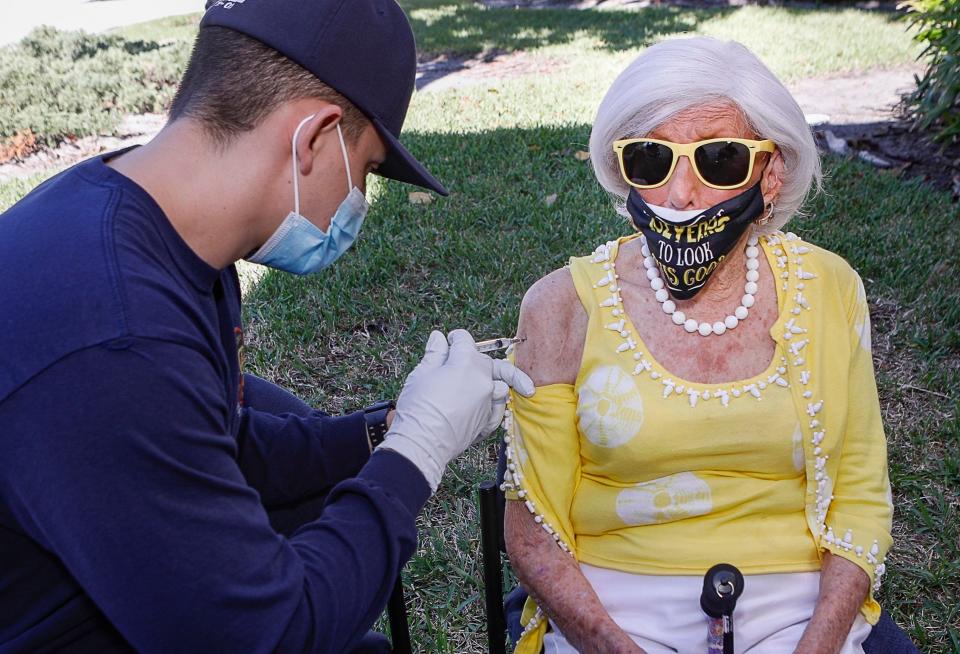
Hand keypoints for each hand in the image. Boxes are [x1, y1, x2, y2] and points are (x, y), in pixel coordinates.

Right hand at [378, 330, 534, 491]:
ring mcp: (489, 402)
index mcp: (466, 363)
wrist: (423, 444)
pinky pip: (499, 408)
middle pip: (487, 361)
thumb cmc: (418, 408)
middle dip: (475, 356)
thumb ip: (435, 354)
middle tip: (467, 356)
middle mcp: (484, 380)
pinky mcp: (489, 421)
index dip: (455, 338)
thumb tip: (438, 338)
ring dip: (497, 380)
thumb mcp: (421, 374)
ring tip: (494, 380)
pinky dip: (496, 403)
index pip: (465, 341)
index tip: (449, 340)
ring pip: (502, 384)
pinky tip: (490, 403)